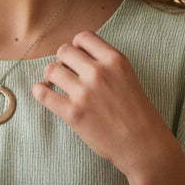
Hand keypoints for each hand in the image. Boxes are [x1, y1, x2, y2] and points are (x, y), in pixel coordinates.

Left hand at [32, 31, 175, 180]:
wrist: (144, 146)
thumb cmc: (138, 114)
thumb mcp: (128, 77)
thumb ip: (106, 64)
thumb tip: (78, 56)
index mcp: (115, 60)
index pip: (83, 37)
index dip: (77, 46)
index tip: (77, 59)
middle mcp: (99, 72)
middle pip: (64, 51)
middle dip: (62, 60)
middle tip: (66, 73)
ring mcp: (85, 93)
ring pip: (51, 70)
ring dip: (51, 76)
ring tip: (56, 85)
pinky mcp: (73, 113)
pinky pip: (43, 94)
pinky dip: (39, 91)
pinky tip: (43, 93)